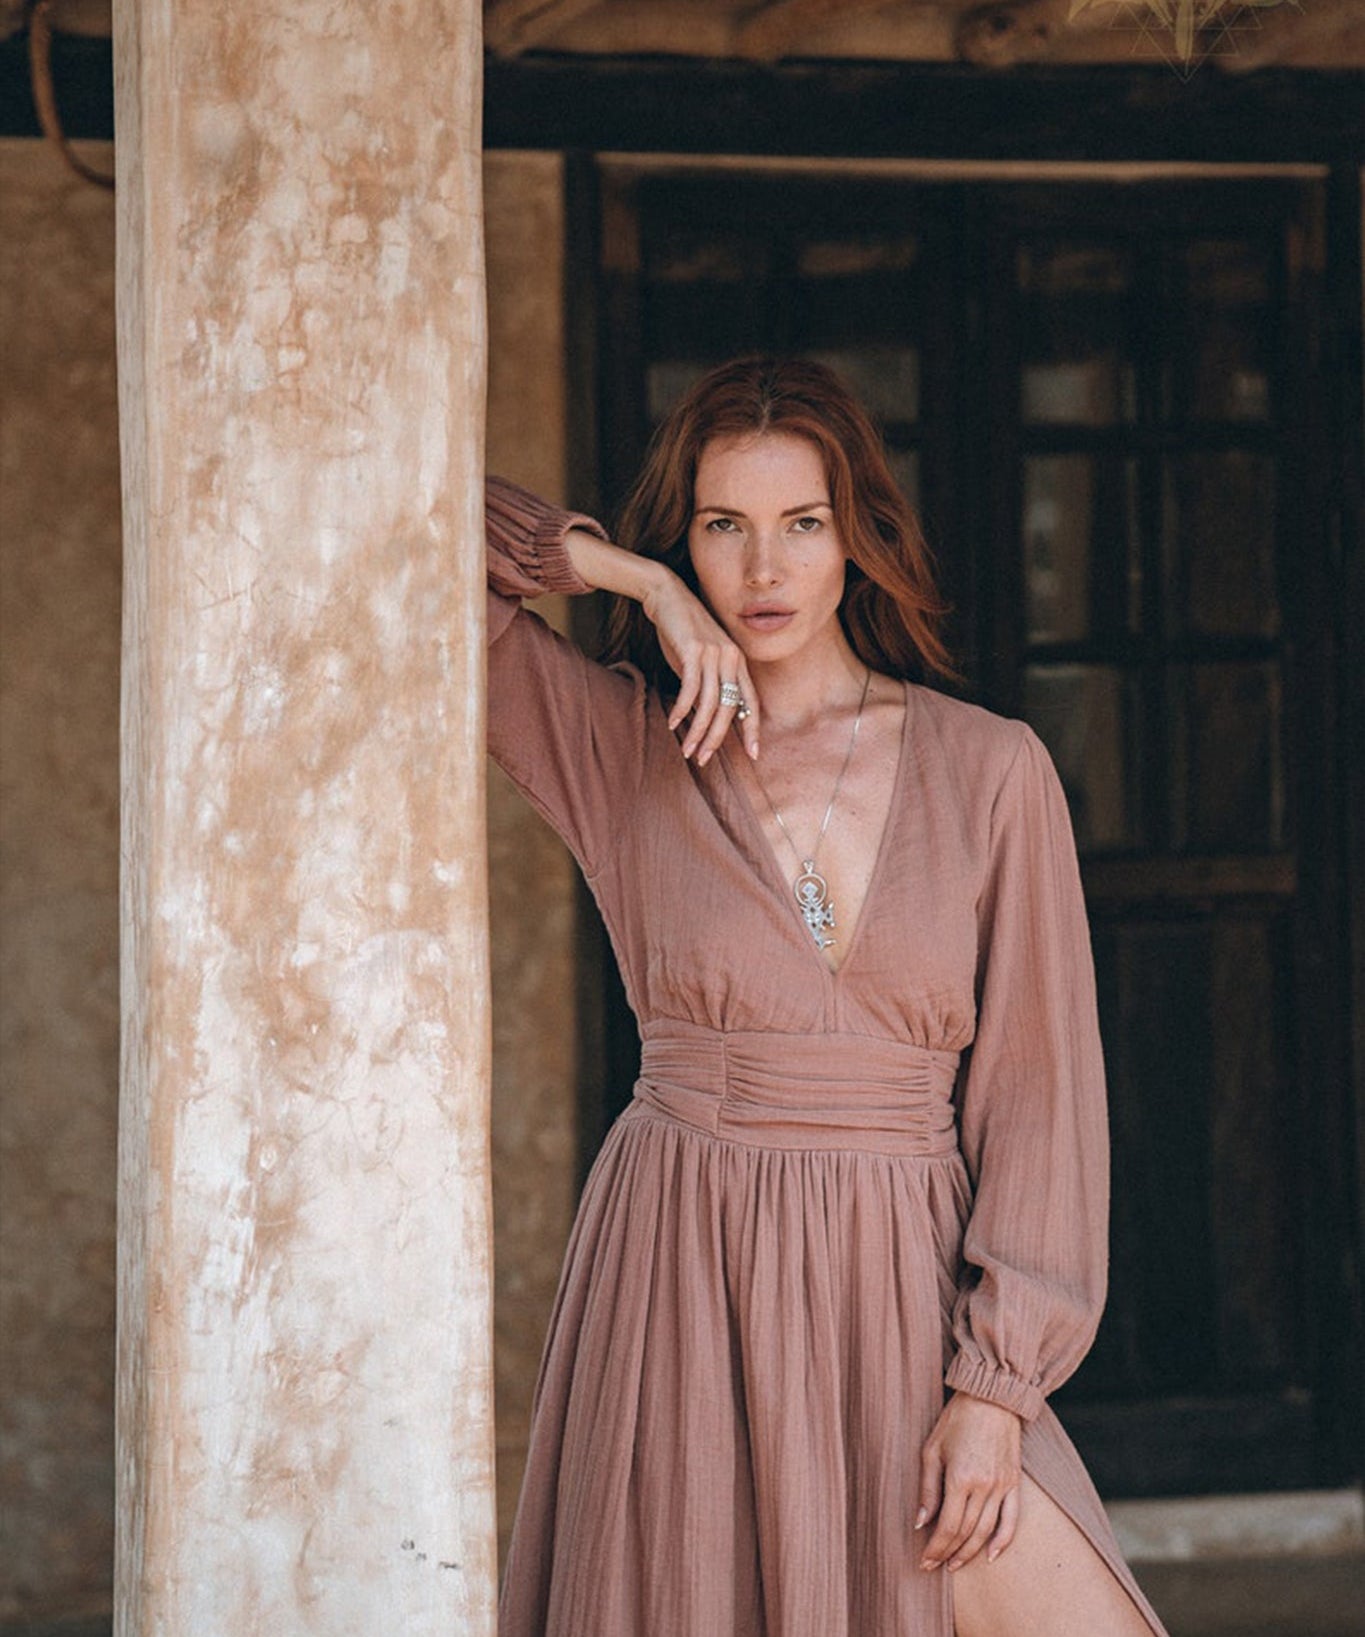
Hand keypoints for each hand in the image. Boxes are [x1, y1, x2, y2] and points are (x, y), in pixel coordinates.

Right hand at [643, 573, 759, 764]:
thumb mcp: (701, 661)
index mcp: (738, 663)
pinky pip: (690, 689)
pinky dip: (680, 709)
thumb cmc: (683, 633)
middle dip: (716, 738)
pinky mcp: (693, 650)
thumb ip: (709, 685)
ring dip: (697, 730)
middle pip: (729, 709)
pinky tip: (672, 723)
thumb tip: (704, 717)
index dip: (753, 729)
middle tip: (702, 758)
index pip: (751, 703)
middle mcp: (731, 658)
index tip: (753, 754)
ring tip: (686, 749)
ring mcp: (714, 654)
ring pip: (709, 704)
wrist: (668, 596)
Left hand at [916, 1392, 1021, 1573]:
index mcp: (960, 1478)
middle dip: (948, 1553)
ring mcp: (1002, 1486)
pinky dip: (1002, 1541)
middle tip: (934, 1566)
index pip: (947, 1527)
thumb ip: (928, 1488)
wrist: (991, 1398)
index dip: (935, 1548)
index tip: (924, 1561)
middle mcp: (984, 1486)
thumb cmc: (956, 1420)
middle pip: (965, 1533)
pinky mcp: (1014, 1482)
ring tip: (955, 1564)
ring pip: (986, 1531)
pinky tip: (991, 1556)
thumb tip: (921, 1523)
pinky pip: (1012, 1519)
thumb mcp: (932, 1449)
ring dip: (970, 1552)